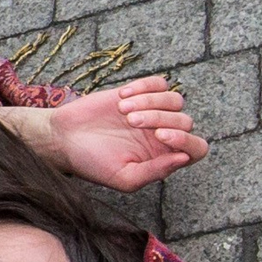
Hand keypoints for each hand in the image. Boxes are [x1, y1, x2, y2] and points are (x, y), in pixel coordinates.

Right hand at [14, 77, 209, 190]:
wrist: (64, 138)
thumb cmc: (93, 163)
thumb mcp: (124, 178)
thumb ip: (155, 171)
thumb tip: (184, 157)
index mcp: (164, 157)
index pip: (197, 148)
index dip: (186, 141)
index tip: (160, 136)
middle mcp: (163, 134)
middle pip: (186, 121)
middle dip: (160, 119)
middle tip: (131, 122)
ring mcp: (153, 111)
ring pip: (175, 99)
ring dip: (151, 102)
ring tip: (124, 111)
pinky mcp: (139, 92)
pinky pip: (159, 83)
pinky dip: (144, 87)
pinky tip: (122, 97)